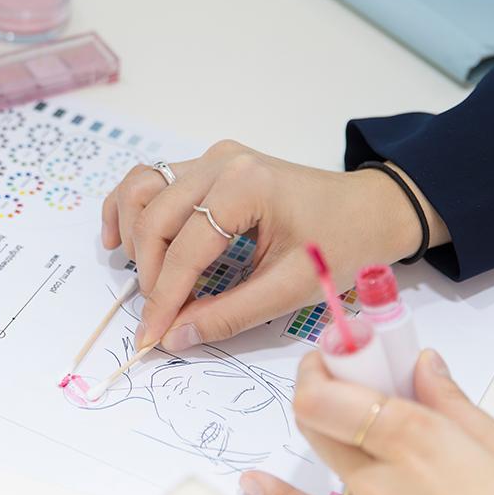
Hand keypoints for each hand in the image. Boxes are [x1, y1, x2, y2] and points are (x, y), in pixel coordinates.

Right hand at [100, 141, 450, 351]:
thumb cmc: (342, 244)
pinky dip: (130, 208)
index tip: (151, 336)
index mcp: (244, 186)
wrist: (372, 208)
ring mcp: (210, 159)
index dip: (164, 297)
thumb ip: (229, 314)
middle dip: (149, 274)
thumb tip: (174, 336)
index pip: (186, 248)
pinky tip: (122, 240)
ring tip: (145, 278)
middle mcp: (218, 163)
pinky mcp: (207, 165)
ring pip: (142, 189)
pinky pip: (150, 180)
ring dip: (133, 235)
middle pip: (155, 217)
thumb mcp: (291, 288)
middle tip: (156, 317)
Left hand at [240, 351, 493, 494]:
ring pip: (327, 460)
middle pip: (316, 419)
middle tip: (337, 380)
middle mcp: (381, 476)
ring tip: (353, 425)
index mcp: (415, 437)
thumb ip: (450, 400)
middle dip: (319, 389)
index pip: (328, 390)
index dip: (321, 365)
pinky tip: (258, 485)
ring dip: (335, 437)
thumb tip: (423, 364)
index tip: (329, 352)